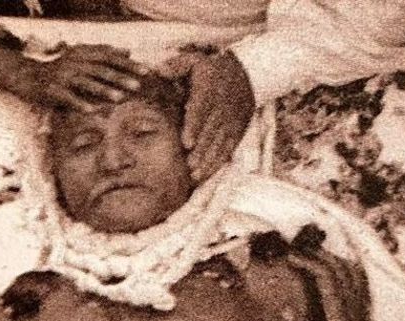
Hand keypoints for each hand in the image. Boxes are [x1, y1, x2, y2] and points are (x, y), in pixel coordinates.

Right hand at [16, 44, 147, 111]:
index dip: (128, 63)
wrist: (29, 77)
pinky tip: (92, 110)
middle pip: (100, 69)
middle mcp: (73, 62)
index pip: (109, 56)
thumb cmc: (61, 70)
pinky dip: (80, 103)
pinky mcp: (52, 90)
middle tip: (137, 85)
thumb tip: (128, 50)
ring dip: (103, 90)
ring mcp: (62, 76)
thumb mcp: (82, 59)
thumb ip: (104, 55)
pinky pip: (68, 97)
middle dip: (120, 77)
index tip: (146, 71)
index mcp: (83, 53)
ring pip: (86, 83)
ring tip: (119, 98)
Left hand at [180, 52, 254, 181]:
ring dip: (208, 160)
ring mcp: (230, 121)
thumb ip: (176, 66)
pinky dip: (218, 161)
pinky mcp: (236, 130)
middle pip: (209, 132)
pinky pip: (228, 148)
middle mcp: (220, 108)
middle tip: (189, 166)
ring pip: (219, 143)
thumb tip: (158, 71)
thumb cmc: (212, 70)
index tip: (187, 142)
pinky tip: (206, 173)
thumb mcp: (195, 61)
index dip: (194, 127)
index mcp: (208, 91)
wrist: (246, 74)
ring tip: (196, 174)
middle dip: (200, 151)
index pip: (200, 110)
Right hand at [284, 251, 380, 320]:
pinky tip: (343, 268)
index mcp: (339, 306)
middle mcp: (351, 299)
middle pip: (337, 266)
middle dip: (318, 254)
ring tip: (317, 254)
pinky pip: (360, 279)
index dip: (307, 262)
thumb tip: (285, 309)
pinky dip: (350, 268)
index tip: (290, 258)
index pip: (324, 274)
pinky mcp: (364, 307)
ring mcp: (359, 302)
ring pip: (350, 270)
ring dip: (333, 258)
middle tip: (299, 251)